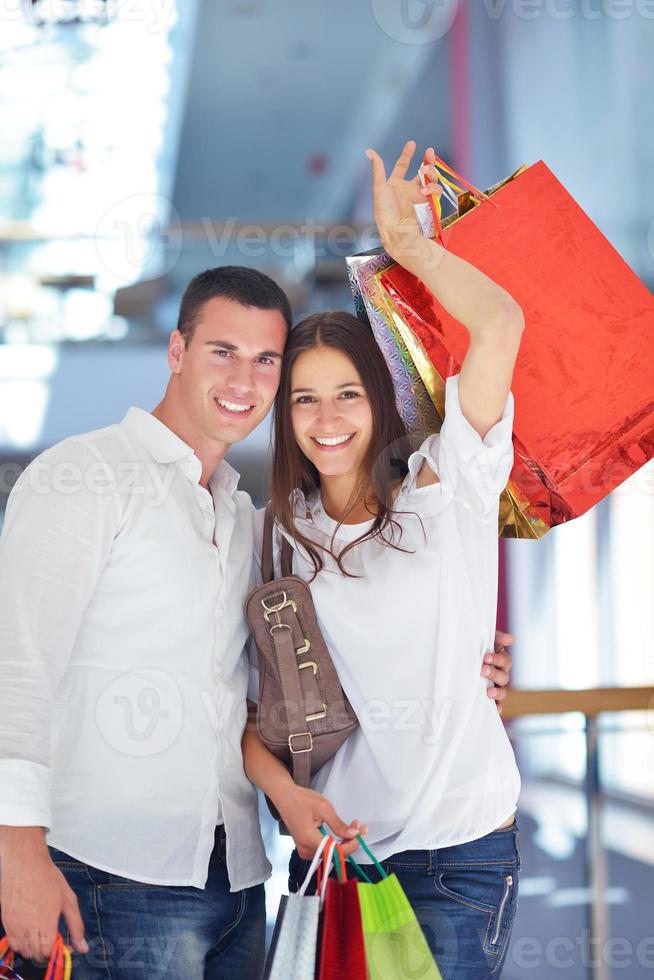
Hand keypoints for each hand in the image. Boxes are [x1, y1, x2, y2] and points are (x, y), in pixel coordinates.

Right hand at [0, 832, 87, 962]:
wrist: (25, 863)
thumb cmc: (47, 877)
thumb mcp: (68, 900)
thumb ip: (76, 926)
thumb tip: (83, 946)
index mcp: (46, 923)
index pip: (49, 953)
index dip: (58, 951)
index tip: (64, 943)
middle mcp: (28, 928)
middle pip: (36, 955)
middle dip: (47, 951)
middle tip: (54, 938)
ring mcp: (15, 926)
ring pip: (24, 951)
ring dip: (34, 948)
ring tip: (42, 934)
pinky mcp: (6, 922)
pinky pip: (13, 943)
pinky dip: (22, 943)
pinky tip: (30, 931)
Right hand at [272, 783, 367, 859]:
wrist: (284, 797)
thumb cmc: (302, 799)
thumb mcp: (323, 807)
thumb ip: (338, 824)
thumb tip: (354, 835)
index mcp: (309, 840)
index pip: (336, 851)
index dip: (352, 844)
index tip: (362, 832)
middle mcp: (306, 850)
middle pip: (334, 854)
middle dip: (350, 841)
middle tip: (359, 825)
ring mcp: (304, 851)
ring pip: (331, 853)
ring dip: (344, 842)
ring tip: (352, 825)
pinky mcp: (305, 848)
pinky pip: (325, 850)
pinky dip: (336, 842)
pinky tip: (342, 831)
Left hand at [366, 141, 443, 268]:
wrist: (397, 232)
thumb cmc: (385, 213)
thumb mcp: (379, 189)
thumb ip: (378, 169)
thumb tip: (369, 151)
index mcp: (395, 184)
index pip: (402, 165)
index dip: (407, 154)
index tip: (412, 143)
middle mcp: (408, 188)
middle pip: (422, 169)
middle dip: (428, 160)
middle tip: (430, 152)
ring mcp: (420, 195)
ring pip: (432, 178)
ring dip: (431, 172)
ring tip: (425, 172)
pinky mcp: (429, 203)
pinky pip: (436, 190)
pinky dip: (432, 187)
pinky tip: (424, 189)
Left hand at [482, 630, 513, 714]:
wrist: (461, 659)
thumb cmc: (475, 648)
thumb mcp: (485, 641)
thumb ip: (497, 638)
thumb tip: (510, 639)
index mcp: (501, 661)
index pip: (505, 661)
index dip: (497, 659)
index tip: (485, 657)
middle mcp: (501, 674)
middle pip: (504, 676)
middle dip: (494, 673)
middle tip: (482, 670)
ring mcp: (496, 687)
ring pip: (502, 691)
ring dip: (497, 691)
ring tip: (489, 691)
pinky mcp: (490, 697)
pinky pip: (497, 704)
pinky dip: (498, 706)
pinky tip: (496, 709)